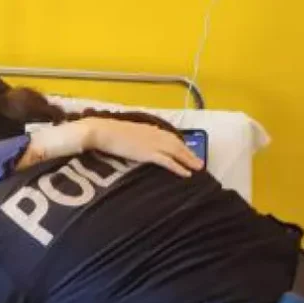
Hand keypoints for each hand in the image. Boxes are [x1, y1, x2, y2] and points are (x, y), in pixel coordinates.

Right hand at [84, 118, 202, 176]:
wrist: (103, 131)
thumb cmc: (110, 132)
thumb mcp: (128, 131)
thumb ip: (139, 134)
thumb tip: (146, 137)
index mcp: (150, 129)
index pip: (171, 137)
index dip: (181, 145)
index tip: (188, 152)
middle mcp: (155, 135)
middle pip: (178, 144)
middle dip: (190, 154)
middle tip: (200, 162)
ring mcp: (152, 144)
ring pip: (176, 152)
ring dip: (189, 160)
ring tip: (198, 168)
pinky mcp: (148, 153)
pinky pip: (168, 162)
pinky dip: (178, 167)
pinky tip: (186, 174)